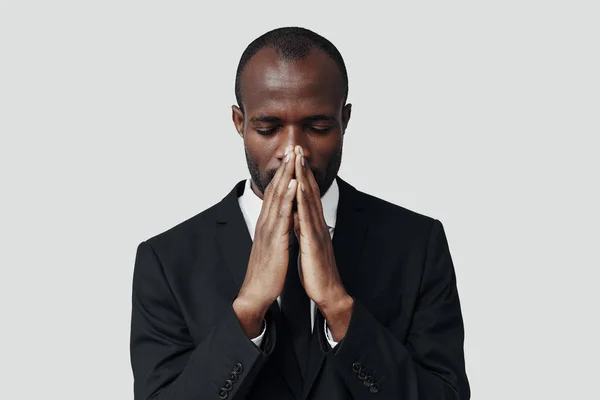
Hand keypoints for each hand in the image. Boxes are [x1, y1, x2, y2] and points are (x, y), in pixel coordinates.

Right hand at [233, 145, 297, 337]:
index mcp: (267, 223)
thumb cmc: (266, 271)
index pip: (274, 193)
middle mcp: (266, 222)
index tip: (290, 157)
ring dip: (286, 175)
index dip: (283, 174)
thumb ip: (277, 230)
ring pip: (278, 197)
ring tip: (293, 157)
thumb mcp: (273, 245)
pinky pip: (282, 215)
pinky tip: (294, 184)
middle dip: (285, 167)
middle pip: (275, 189)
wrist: (256, 293)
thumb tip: (284, 220)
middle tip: (292, 147)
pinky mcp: (275, 240)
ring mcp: (269, 229)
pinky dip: (288, 197)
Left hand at [292, 145, 352, 339]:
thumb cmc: (317, 271)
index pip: (307, 195)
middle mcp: (317, 224)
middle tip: (298, 148)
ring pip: (310, 200)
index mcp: (313, 225)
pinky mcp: (314, 242)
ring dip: (304, 178)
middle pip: (310, 192)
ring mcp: (317, 231)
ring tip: (299, 160)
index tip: (296, 157)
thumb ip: (303, 229)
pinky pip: (307, 219)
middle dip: (303, 169)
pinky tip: (299, 189)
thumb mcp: (308, 245)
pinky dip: (303, 202)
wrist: (328, 292)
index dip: (302, 175)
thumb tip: (297, 216)